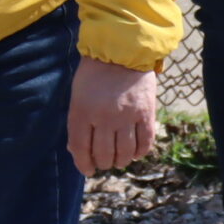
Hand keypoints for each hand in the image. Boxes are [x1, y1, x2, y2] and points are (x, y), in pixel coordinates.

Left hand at [68, 59, 158, 176]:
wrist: (122, 52)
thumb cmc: (95, 74)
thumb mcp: (77, 96)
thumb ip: (78, 121)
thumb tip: (79, 150)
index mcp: (82, 112)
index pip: (80, 147)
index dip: (83, 163)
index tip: (88, 170)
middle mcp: (104, 117)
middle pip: (103, 153)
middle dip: (102, 163)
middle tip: (104, 163)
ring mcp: (127, 116)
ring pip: (124, 151)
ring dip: (121, 161)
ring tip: (120, 161)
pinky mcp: (146, 113)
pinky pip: (145, 141)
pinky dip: (140, 152)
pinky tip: (136, 154)